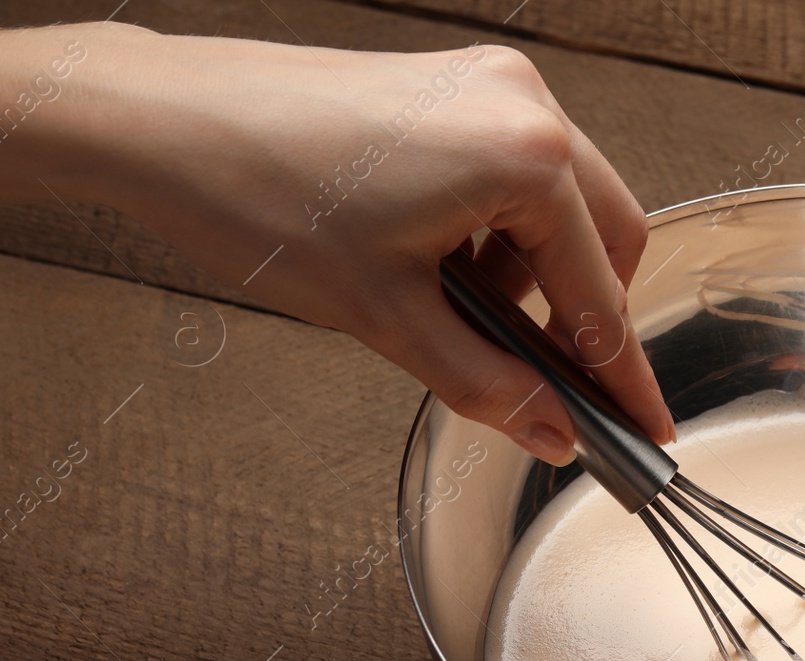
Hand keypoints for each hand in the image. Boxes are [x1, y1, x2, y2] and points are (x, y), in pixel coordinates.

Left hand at [0, 23, 672, 463]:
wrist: (161, 119)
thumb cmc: (257, 196)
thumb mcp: (388, 317)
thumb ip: (488, 384)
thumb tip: (550, 431)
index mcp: (523, 155)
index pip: (600, 291)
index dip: (622, 373)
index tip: (644, 423)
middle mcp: (523, 104)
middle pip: (608, 236)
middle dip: (584, 316)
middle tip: (554, 383)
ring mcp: (489, 86)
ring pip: (563, 204)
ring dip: (536, 274)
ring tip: (463, 316)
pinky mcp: (454, 86)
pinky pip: (516, 172)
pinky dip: (500, 231)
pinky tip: (442, 266)